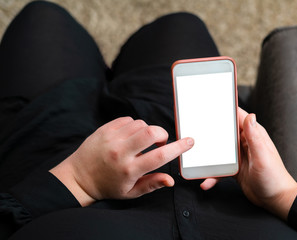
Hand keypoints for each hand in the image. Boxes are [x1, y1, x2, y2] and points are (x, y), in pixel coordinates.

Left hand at [50, 117, 193, 205]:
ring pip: (141, 124)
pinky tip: (129, 136)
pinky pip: (127, 120)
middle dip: (162, 134)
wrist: (79, 178)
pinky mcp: (104, 129)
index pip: (160, 156)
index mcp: (129, 170)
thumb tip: (171, 179)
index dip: (178, 148)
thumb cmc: (108, 186)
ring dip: (147, 130)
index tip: (189, 142)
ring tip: (140, 142)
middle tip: (159, 142)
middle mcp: (120, 152)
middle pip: (151, 132)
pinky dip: (134, 126)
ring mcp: (111, 138)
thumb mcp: (131, 192)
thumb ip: (152, 184)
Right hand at [201, 107, 296, 219]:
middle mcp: (245, 143)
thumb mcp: (263, 156)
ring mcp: (238, 156)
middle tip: (196, 133)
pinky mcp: (234, 168)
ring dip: (209, 156)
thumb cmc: (274, 178)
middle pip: (224, 133)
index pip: (238, 117)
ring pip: (219, 151)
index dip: (226, 110)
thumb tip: (250, 116)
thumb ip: (255, 137)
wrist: (275, 200)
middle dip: (210, 132)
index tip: (210, 107)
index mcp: (254, 136)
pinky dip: (212, 173)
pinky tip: (207, 180)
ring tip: (198, 160)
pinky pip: (219, 167)